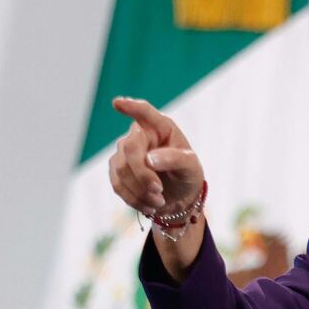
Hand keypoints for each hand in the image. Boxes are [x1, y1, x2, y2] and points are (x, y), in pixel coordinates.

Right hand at [108, 97, 203, 215]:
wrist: (179, 198)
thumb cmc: (187, 176)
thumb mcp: (191, 168)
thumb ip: (176, 159)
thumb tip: (150, 159)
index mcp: (161, 128)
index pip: (145, 113)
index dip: (131, 108)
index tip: (118, 103)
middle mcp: (140, 135)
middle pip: (130, 149)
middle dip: (143, 174)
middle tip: (159, 191)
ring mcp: (125, 152)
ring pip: (121, 169)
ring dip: (140, 190)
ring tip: (159, 201)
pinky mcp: (117, 170)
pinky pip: (117, 184)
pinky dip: (133, 199)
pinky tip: (149, 205)